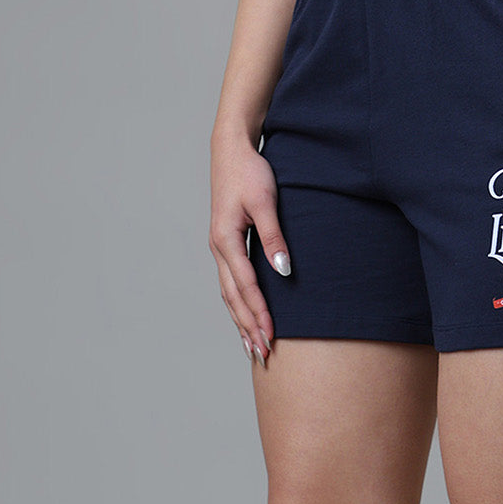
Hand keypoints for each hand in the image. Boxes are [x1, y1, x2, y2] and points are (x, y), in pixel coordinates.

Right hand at [209, 131, 289, 363]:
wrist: (231, 149)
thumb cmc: (250, 172)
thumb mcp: (265, 202)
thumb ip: (274, 238)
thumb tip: (284, 270)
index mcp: (226, 240)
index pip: (246, 287)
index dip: (259, 314)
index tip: (271, 337)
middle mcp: (219, 248)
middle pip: (233, 298)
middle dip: (248, 327)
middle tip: (262, 355)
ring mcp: (220, 248)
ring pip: (229, 295)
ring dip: (241, 322)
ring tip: (252, 347)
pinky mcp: (226, 245)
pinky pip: (230, 284)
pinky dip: (238, 305)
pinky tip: (246, 319)